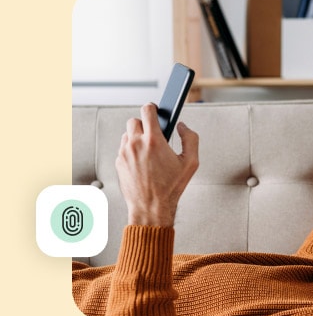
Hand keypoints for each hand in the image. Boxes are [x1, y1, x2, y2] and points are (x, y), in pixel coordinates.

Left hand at [115, 103, 198, 226]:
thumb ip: (191, 139)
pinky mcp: (119, 162)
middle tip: (154, 135)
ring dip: (137, 138)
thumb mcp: (191, 163)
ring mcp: (125, 153)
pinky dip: (131, 151)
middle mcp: (136, 144)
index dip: (153, 108)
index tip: (155, 110)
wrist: (151, 207)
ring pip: (127, 135)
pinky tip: (142, 162)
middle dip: (144, 124)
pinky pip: (123, 149)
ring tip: (148, 151)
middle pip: (134, 120)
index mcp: (153, 141)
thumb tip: (183, 127)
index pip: (147, 110)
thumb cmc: (171, 188)